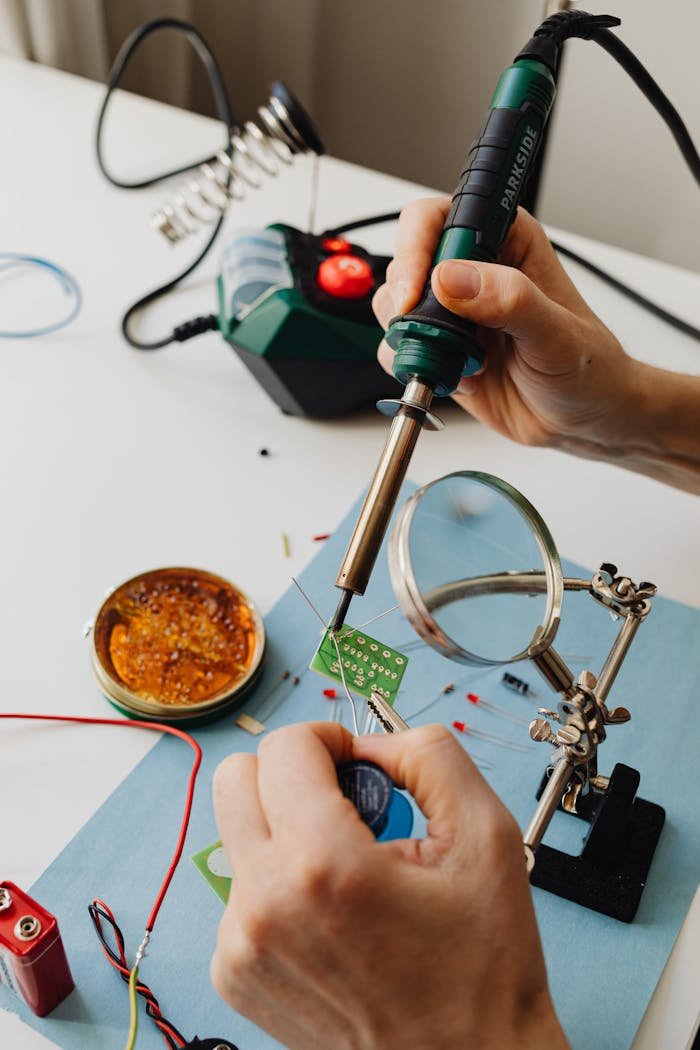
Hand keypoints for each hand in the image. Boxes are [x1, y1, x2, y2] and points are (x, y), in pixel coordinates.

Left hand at [211, 723, 568, 1049]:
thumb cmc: (481, 969)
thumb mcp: (486, 836)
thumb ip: (429, 756)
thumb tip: (372, 744)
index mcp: (323, 866)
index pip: (284, 748)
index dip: (328, 737)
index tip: (355, 761)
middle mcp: (264, 905)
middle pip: (235, 779)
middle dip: (291, 773)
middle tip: (344, 803)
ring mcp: (240, 946)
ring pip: (238, 834)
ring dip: (287, 830)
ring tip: (352, 873)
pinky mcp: (234, 976)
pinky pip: (240, 890)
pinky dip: (281, 883)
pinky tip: (334, 914)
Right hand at [373, 199, 635, 453]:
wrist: (586, 419)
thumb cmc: (590, 368)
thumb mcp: (557, 334)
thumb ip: (509, 300)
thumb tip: (453, 279)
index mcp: (505, 241)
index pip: (436, 219)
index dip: (416, 248)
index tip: (418, 290)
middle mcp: (473, 271)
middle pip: (405, 262)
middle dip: (407, 301)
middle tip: (434, 335)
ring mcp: (453, 313)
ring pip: (394, 306)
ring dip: (409, 337)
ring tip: (453, 360)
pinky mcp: (441, 350)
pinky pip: (399, 350)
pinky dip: (413, 368)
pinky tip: (455, 379)